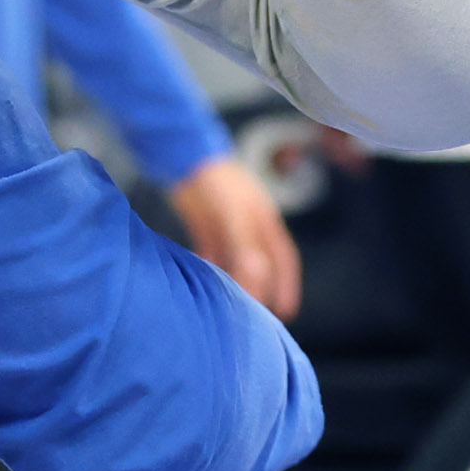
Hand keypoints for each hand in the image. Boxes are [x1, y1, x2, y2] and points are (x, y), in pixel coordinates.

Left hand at [166, 153, 301, 321]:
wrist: (182, 155)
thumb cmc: (215, 182)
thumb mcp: (235, 216)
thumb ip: (245, 248)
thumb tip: (257, 281)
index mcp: (265, 221)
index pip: (283, 259)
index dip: (287, 284)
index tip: (286, 311)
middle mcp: (249, 225)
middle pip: (260, 264)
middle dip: (261, 288)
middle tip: (257, 316)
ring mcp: (226, 224)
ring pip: (236, 260)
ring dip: (235, 280)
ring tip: (232, 306)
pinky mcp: (204, 223)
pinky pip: (211, 251)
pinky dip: (211, 266)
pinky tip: (205, 280)